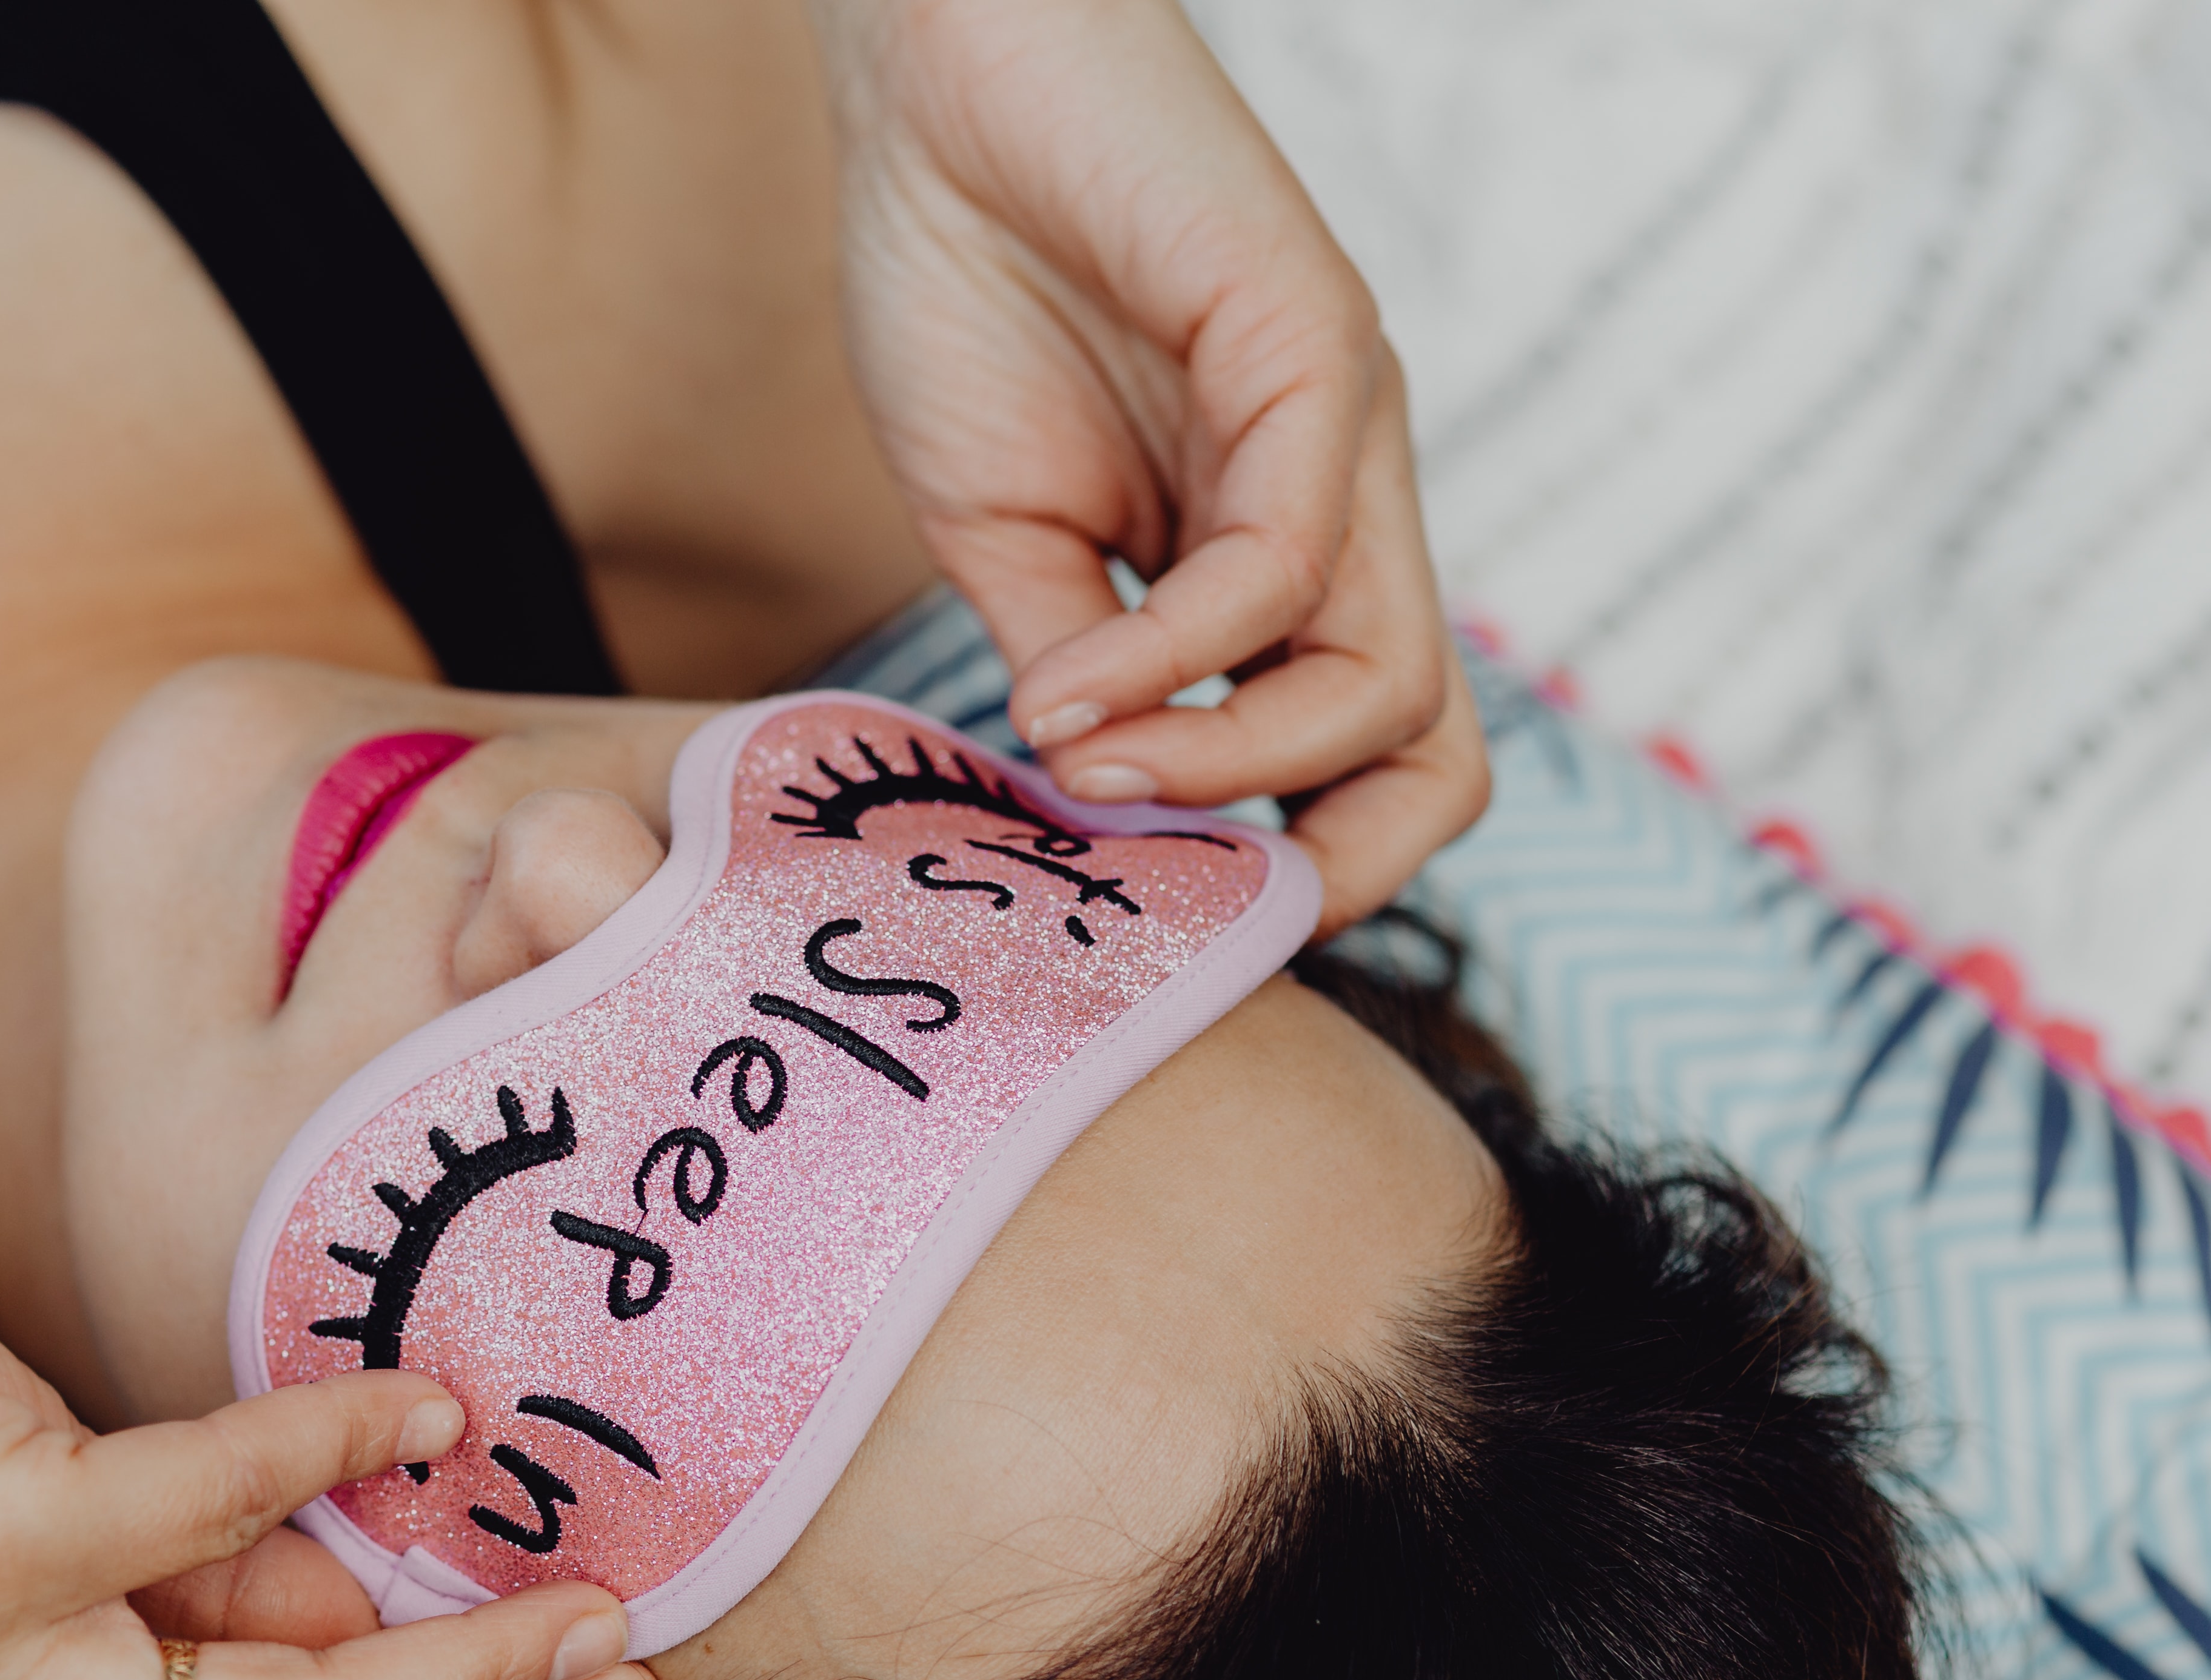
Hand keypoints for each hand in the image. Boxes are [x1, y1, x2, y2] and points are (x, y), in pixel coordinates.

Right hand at [810, 0, 1484, 932]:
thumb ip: (1074, 667)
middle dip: (1325, 866)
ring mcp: (1343, 424)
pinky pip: (1288, 555)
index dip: (1291, 861)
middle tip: (1174, 896)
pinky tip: (1060, 681)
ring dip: (1225, 770)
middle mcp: (1344, 498)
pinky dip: (1174, 655)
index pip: (1369, 755)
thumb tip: (1093, 800)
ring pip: (1387, 681)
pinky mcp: (1313, 340)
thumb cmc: (970, 282)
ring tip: (1082, 766)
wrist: (943, 80)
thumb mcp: (1001, 536)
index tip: (1145, 895)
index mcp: (1281, 547)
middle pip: (1438, 752)